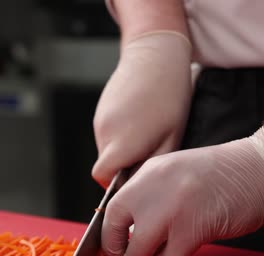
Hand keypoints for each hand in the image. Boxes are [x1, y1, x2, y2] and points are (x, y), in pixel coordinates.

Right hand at [92, 31, 191, 186]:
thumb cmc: (170, 97)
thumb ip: (152, 165)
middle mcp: (105, 133)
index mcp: (122, 143)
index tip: (132, 178)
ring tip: (146, 133)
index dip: (114, 183)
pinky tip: (138, 121)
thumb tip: (139, 183)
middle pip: (106, 164)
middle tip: (148, 153)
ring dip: (122, 149)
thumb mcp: (171, 137)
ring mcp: (100, 121)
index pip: (102, 176)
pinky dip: (119, 135)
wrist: (156, 55)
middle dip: (123, 166)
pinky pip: (106, 134)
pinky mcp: (101, 111)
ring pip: (106, 149)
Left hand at [101, 128, 263, 255]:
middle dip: (114, 252)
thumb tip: (131, 232)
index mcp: (150, 172)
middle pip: (118, 227)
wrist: (257, 169)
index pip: (113, 207)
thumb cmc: (220, 177)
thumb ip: (152, 197)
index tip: (112, 249)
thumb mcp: (175, 176)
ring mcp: (174, 208)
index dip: (109, 234)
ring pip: (140, 247)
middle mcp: (155, 187)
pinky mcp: (194, 229)